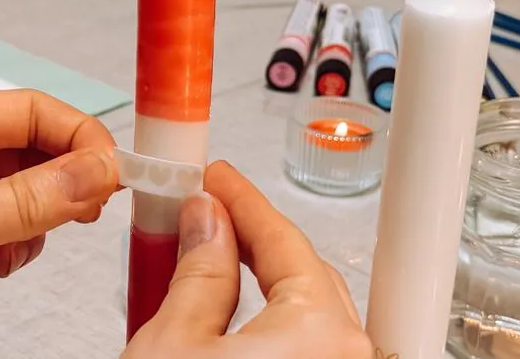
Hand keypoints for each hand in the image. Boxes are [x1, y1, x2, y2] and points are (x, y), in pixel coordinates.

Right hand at [124, 162, 372, 358]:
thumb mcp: (173, 345)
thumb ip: (197, 272)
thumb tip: (206, 220)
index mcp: (320, 336)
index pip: (283, 240)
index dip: (242, 200)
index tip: (216, 178)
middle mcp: (346, 358)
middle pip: (303, 273)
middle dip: (252, 239)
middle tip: (209, 212)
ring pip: (306, 314)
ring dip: (260, 283)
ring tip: (212, 262)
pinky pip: (306, 348)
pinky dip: (271, 323)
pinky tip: (232, 317)